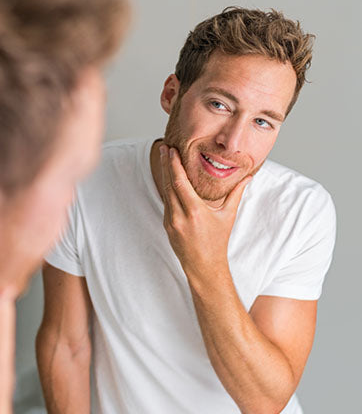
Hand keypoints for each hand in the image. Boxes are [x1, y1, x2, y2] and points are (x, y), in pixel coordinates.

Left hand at [159, 145, 250, 281]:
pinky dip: (168, 188)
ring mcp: (170, 220)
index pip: (180, 182)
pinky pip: (166, 202)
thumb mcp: (228, 216)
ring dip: (165, 174)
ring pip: (165, 192)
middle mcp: (179, 215)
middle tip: (164, 147)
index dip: (174, 164)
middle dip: (166, 164)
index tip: (171, 150)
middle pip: (169, 183)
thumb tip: (249, 176)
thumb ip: (236, 194)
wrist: (204, 266)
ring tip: (165, 158)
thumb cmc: (218, 241)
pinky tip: (168, 178)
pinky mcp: (166, 224)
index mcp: (195, 211)